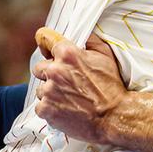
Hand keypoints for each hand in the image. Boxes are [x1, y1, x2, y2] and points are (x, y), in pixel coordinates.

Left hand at [32, 26, 125, 144]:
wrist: (113, 117)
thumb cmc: (111, 86)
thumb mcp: (105, 55)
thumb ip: (89, 40)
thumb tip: (79, 34)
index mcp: (67, 54)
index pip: (44, 38)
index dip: (46, 44)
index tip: (47, 49)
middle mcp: (55, 70)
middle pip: (39, 67)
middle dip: (49, 73)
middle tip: (65, 82)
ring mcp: (48, 91)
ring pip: (40, 89)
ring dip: (50, 92)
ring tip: (68, 99)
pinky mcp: (45, 109)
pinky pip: (40, 106)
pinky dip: (49, 109)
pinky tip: (64, 109)